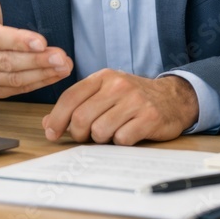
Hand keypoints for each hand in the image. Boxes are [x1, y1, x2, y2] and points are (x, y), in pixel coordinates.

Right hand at [0, 0, 72, 96]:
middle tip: (61, 56)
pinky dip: (39, 83)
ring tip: (64, 65)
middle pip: (8, 62)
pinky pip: (18, 89)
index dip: (18, 40)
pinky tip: (57, 75)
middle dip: (37, 60)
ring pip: (14, 79)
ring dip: (42, 74)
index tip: (41, 40)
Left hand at [42, 70, 199, 145]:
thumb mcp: (105, 93)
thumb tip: (47, 123)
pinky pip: (122, 139)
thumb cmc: (133, 98)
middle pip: (82, 118)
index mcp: (104, 77)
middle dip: (79, 134)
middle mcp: (119, 85)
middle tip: (87, 136)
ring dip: (102, 139)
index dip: (56, 119)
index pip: (70, 97)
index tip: (52, 133)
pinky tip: (129, 133)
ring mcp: (135, 101)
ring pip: (100, 131)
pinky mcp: (149, 117)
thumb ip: (77, 105)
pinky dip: (121, 142)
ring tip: (112, 132)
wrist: (173, 99)